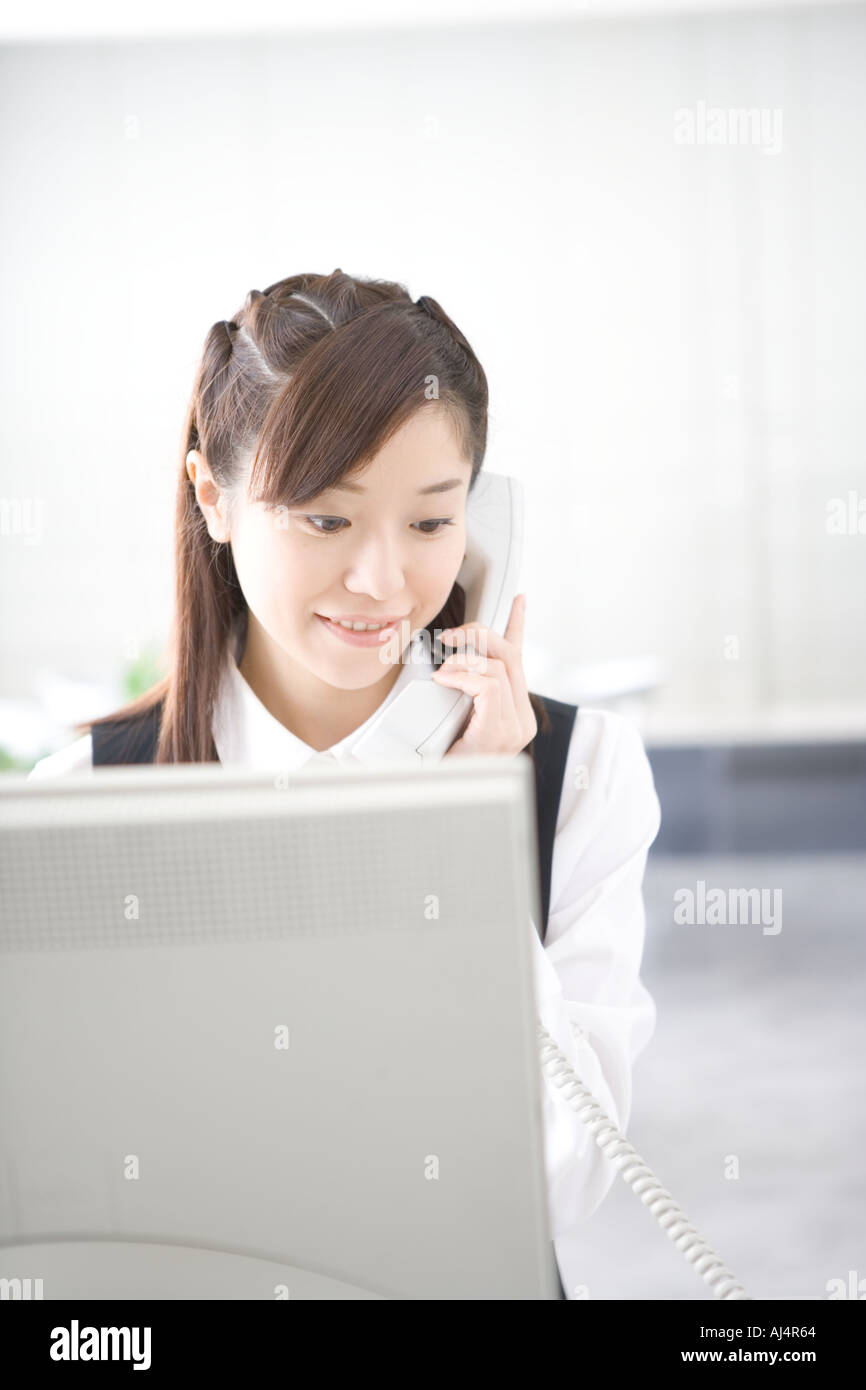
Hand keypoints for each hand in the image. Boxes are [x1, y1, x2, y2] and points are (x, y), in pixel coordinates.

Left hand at [431, 593, 537, 757]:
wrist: (436, 797)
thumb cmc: (440, 759)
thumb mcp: (450, 714)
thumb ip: (459, 689)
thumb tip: (446, 658)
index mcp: (513, 713)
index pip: (518, 659)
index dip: (517, 626)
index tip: (519, 600)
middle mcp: (521, 719)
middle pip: (510, 655)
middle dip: (479, 635)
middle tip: (448, 638)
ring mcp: (515, 728)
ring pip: (499, 667)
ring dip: (464, 660)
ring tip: (442, 671)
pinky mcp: (501, 733)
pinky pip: (489, 686)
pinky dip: (464, 675)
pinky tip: (445, 679)